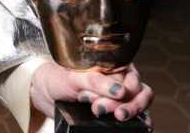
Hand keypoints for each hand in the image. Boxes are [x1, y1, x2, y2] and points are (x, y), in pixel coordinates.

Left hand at [31, 62, 152, 125]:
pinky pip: (139, 114)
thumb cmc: (59, 80)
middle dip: (125, 104)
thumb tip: (120, 91)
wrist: (48, 93)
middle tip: (104, 111)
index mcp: (112, 63)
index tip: (99, 103)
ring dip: (132, 111)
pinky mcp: (120, 107)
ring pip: (141, 102)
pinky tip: (137, 125)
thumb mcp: (72, 77)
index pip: (128, 77)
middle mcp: (121, 77)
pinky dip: (141, 120)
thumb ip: (94, 81)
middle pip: (138, 91)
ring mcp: (122, 94)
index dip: (119, 92)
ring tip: (117, 117)